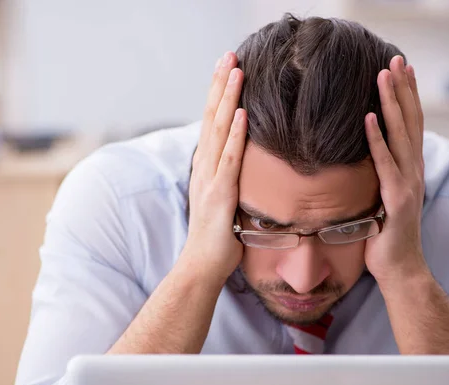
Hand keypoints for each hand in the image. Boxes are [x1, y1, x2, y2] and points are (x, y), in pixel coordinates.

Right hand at [180, 51, 246, 282]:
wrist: (202, 266)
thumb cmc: (217, 236)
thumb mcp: (225, 199)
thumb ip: (231, 177)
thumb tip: (246, 164)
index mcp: (207, 166)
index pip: (211, 122)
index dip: (219, 93)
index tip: (229, 68)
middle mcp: (205, 166)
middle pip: (211, 117)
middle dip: (221, 84)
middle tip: (229, 54)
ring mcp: (210, 179)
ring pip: (218, 130)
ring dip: (227, 99)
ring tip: (236, 71)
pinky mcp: (219, 195)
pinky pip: (229, 160)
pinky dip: (235, 135)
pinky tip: (242, 113)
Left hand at [364, 55, 427, 286]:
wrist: (399, 269)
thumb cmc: (386, 236)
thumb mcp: (383, 199)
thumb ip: (380, 177)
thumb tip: (363, 159)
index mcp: (410, 170)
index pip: (410, 125)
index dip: (407, 97)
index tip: (400, 70)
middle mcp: (413, 172)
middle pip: (410, 122)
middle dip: (403, 89)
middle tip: (395, 59)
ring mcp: (408, 185)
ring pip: (401, 136)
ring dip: (392, 103)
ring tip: (385, 75)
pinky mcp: (397, 200)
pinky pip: (385, 164)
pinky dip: (378, 140)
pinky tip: (369, 117)